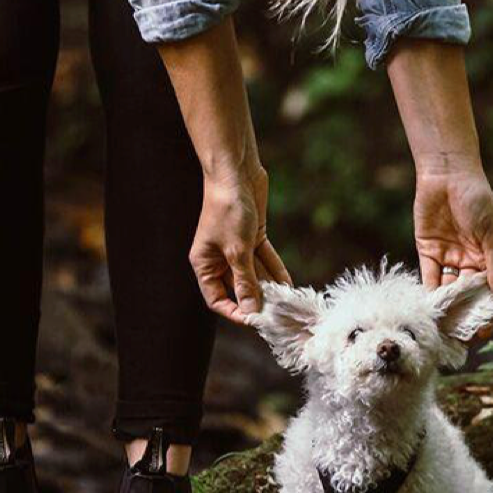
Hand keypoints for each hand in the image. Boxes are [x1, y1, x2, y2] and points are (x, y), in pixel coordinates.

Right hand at [189, 166, 291, 323]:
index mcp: (204, 263)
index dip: (235, 312)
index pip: (217, 299)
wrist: (235, 171)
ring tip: (286, 302)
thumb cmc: (227, 208)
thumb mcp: (238, 251)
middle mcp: (218, 258)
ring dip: (268, 287)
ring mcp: (236, 247)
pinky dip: (275, 271)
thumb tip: (251, 309)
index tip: (254, 321)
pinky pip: (264, 260)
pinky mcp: (252, 236)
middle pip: (237, 288)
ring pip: (253, 275)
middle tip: (276, 314)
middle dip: (256, 300)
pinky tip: (288, 284)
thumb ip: (246, 281)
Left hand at [413, 168, 492, 337]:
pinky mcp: (427, 250)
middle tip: (461, 337)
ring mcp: (447, 256)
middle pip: (466, 293)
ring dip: (445, 307)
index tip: (484, 332)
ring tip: (443, 329)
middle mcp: (468, 259)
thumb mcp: (492, 234)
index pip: (489, 290)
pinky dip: (428, 292)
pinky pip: (428, 276)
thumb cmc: (477, 200)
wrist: (447, 175)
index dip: (487, 310)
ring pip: (446, 288)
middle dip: (464, 315)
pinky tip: (429, 309)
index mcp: (489, 256)